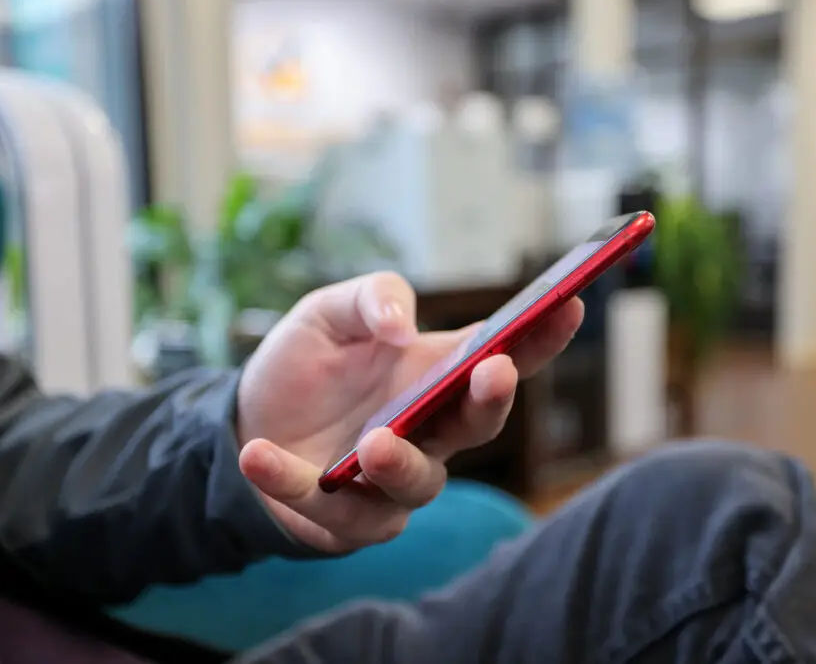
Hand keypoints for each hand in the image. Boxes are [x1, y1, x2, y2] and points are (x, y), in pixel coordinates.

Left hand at [236, 272, 583, 552]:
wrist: (244, 418)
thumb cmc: (305, 366)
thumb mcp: (330, 310)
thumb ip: (371, 296)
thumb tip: (401, 324)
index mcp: (437, 377)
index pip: (504, 355)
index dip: (542, 335)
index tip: (570, 303)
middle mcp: (429, 432)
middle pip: (476, 425)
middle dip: (491, 401)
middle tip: (495, 371)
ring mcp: (391, 481)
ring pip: (419, 485)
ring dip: (402, 464)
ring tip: (374, 442)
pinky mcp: (343, 519)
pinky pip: (330, 511)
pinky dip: (291, 484)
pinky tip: (259, 454)